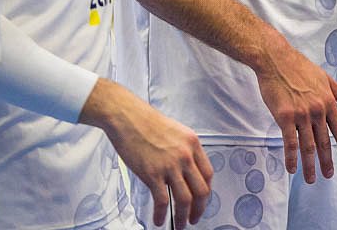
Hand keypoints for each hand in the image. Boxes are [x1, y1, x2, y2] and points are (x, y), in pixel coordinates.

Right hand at [84, 79, 212, 228]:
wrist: (128, 118)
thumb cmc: (148, 123)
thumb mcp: (176, 132)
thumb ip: (184, 150)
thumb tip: (185, 170)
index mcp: (193, 144)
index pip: (208, 174)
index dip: (206, 191)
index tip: (202, 201)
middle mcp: (186, 156)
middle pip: (201, 190)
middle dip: (199, 208)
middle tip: (194, 219)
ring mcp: (170, 166)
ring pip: (185, 199)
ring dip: (183, 217)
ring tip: (179, 225)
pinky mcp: (152, 174)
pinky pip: (163, 200)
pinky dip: (162, 214)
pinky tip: (159, 221)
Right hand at [251, 36, 336, 182]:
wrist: (276, 60)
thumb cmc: (300, 68)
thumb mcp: (326, 79)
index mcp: (329, 102)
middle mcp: (317, 110)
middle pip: (325, 142)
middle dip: (328, 161)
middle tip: (330, 175)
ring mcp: (301, 114)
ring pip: (308, 145)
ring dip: (310, 164)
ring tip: (311, 179)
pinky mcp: (284, 116)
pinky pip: (289, 142)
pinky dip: (291, 157)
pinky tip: (292, 168)